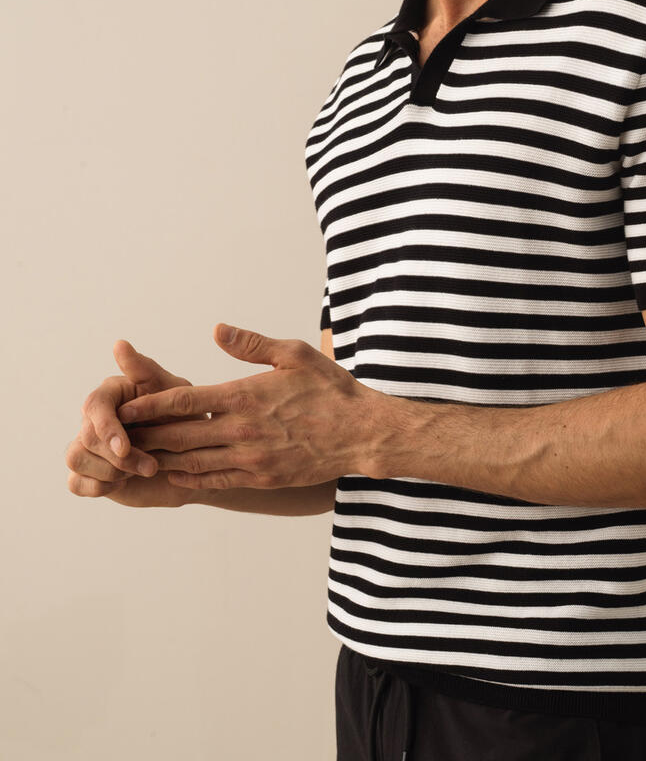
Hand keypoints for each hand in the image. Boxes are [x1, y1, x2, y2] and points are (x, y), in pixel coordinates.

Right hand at [65, 340, 197, 506]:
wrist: (198, 459)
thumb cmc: (188, 417)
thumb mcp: (175, 392)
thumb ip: (146, 371)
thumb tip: (119, 344)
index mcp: (113, 394)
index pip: (94, 406)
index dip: (106, 428)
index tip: (125, 448)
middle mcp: (97, 417)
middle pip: (86, 436)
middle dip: (118, 457)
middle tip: (152, 465)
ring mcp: (92, 445)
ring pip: (76, 458)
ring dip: (109, 472)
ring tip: (143, 471)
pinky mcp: (92, 472)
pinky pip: (76, 483)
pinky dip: (96, 487)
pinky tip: (122, 485)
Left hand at [117, 323, 378, 491]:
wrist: (361, 432)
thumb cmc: (330, 388)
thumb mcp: (294, 354)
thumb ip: (251, 344)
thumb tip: (216, 330)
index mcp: (245, 396)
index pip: (185, 400)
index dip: (150, 405)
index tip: (125, 406)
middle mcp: (242, 430)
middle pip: (180, 435)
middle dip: (146, 436)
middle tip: (118, 436)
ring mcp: (251, 459)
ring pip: (193, 462)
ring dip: (162, 460)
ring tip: (138, 458)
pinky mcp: (262, 478)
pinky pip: (217, 482)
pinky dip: (191, 480)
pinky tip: (176, 476)